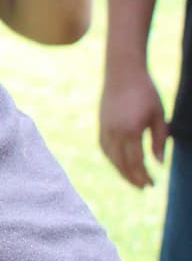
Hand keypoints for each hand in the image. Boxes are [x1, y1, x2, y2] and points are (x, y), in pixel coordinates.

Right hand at [100, 67, 169, 188]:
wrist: (122, 72)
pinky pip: (105, 148)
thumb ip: (160, 140)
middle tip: (143, 187)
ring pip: (111, 158)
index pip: (136, 161)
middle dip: (132, 178)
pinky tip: (120, 163)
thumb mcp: (159, 116)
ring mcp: (104, 129)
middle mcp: (114, 133)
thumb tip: (159, 163)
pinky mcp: (101, 125)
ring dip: (121, 171)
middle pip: (121, 163)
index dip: (144, 175)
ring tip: (132, 179)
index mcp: (131, 131)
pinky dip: (112, 159)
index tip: (152, 184)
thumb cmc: (146, 92)